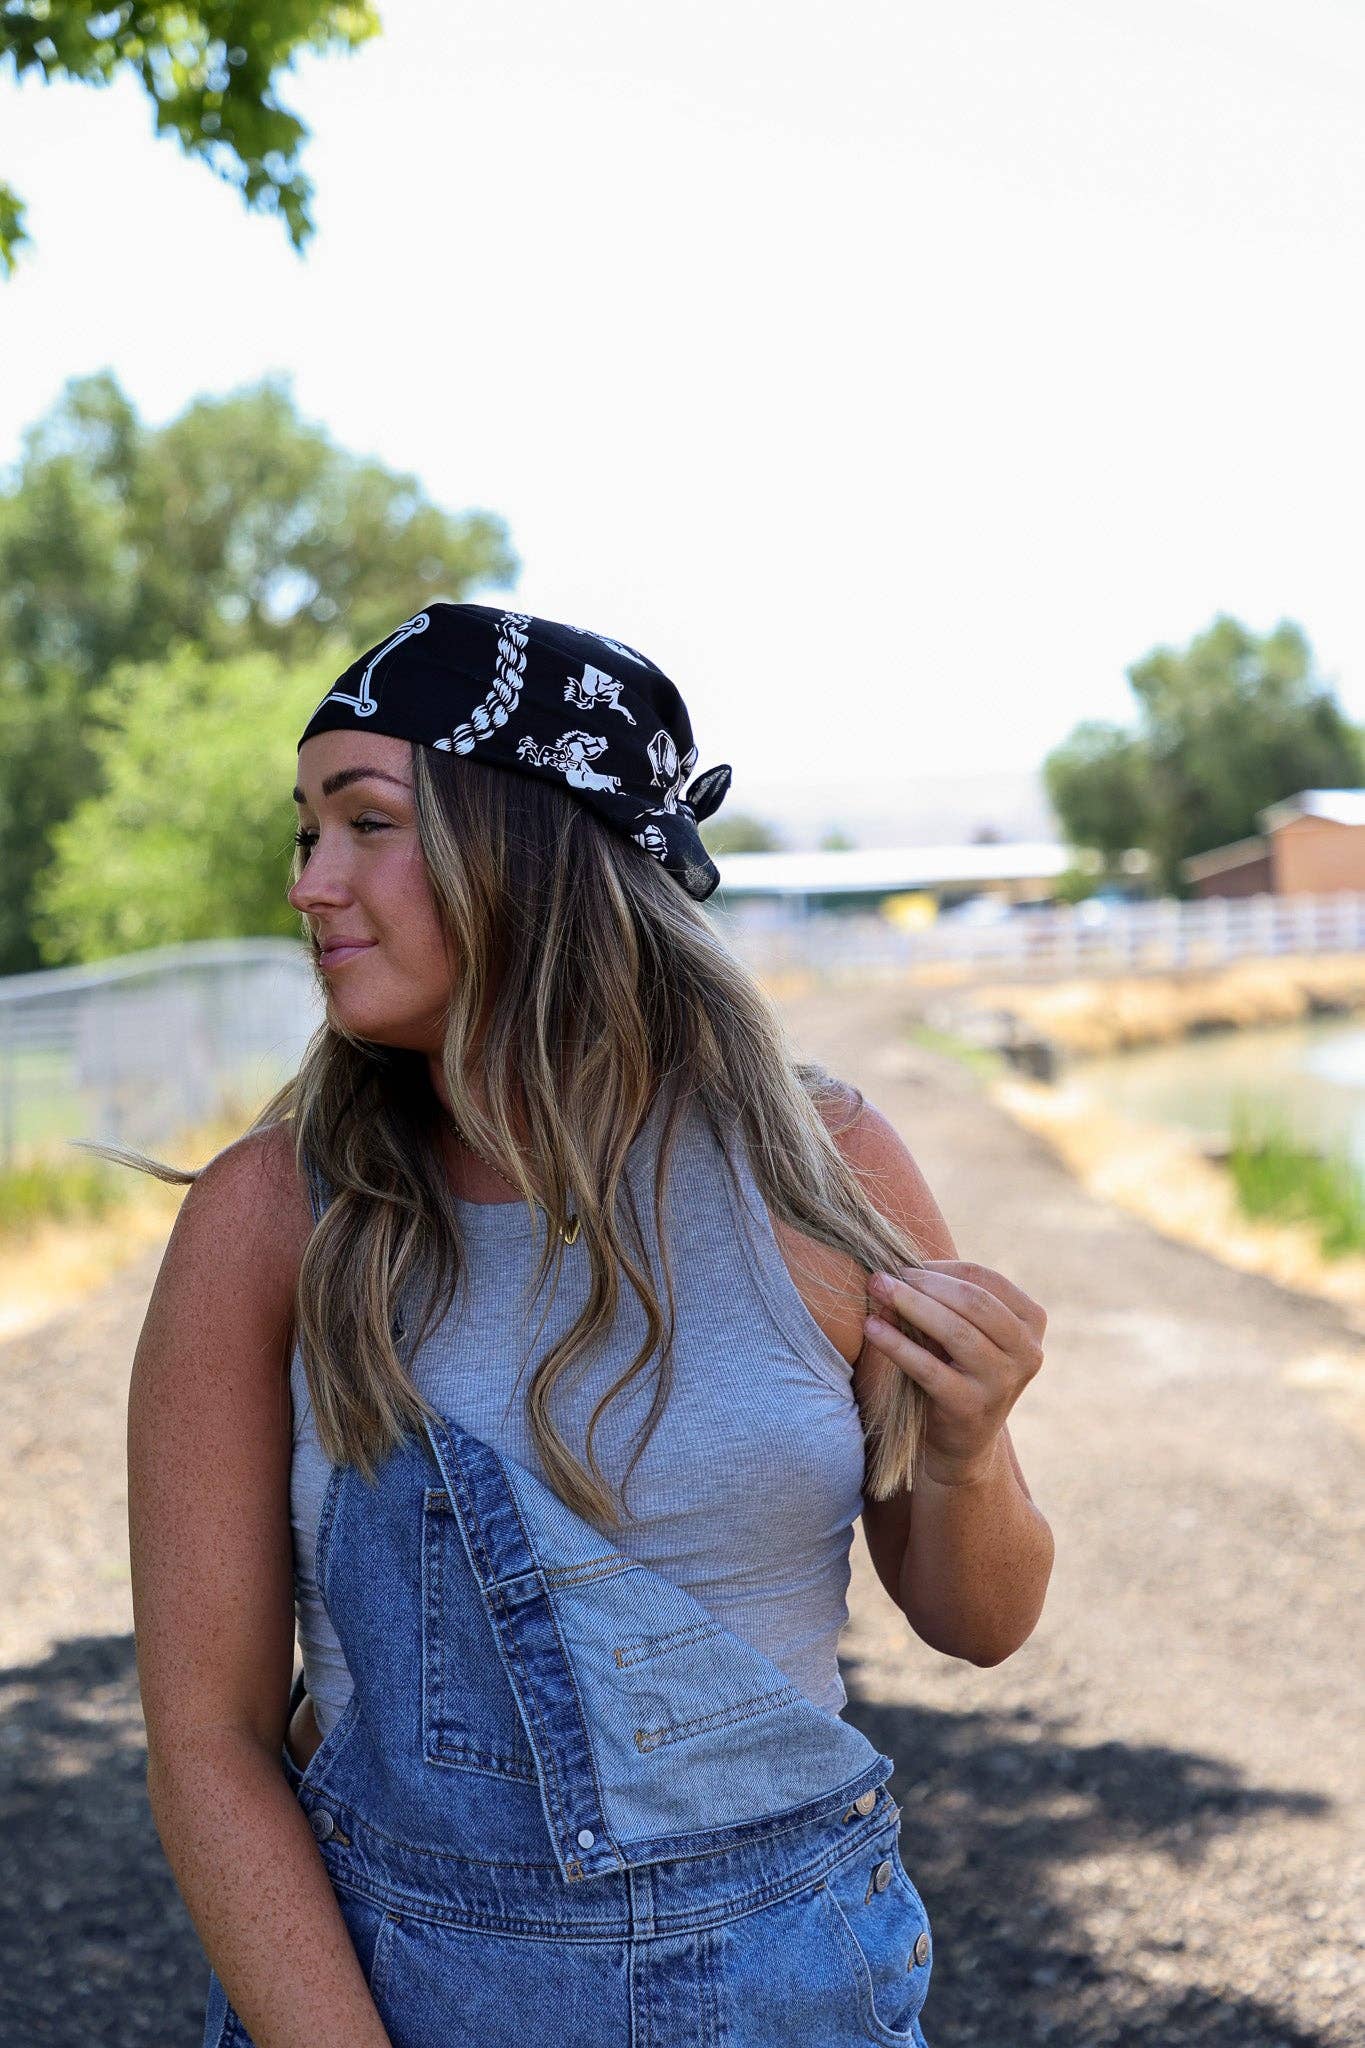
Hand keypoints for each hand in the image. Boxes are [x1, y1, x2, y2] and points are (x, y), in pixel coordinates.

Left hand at [862, 1259, 1045, 1483]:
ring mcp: (1002, 1382)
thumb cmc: (959, 1368)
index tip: (905, 1265)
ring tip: (876, 1290)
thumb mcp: (965, 1331)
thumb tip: (894, 1268)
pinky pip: (928, 1368)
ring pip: (955, 1331)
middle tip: (883, 1274)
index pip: (985, 1279)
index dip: (941, 1268)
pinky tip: (871, 1327)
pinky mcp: (970, 1407)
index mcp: (1031, 1322)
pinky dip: (896, 1344)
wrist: (962, 1441)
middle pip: (973, 1302)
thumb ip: (944, 1300)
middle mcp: (1027, 1352)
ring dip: (909, 1305)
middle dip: (924, 1283)